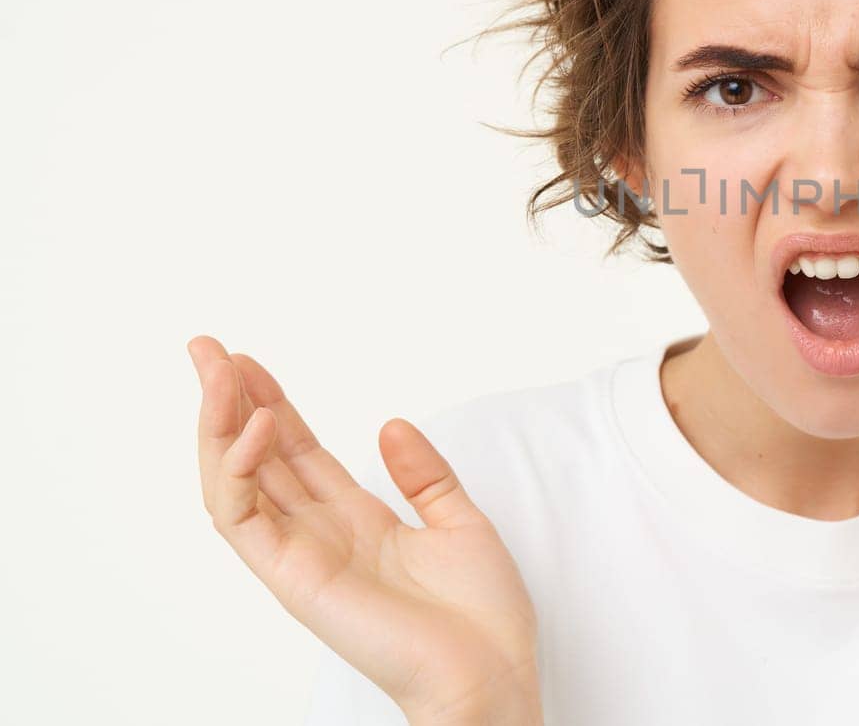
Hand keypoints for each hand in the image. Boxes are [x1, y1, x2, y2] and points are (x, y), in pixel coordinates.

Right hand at [188, 336, 542, 724]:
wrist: (490, 675)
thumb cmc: (482, 617)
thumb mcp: (460, 522)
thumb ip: (423, 475)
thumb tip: (390, 424)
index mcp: (356, 521)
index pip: (296, 452)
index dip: (270, 404)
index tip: (247, 359)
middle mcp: (319, 536)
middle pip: (256, 457)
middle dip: (228, 401)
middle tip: (205, 346)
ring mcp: (300, 558)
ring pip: (234, 482)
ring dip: (218, 424)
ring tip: (216, 369)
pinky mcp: (293, 579)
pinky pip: (243, 521)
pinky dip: (237, 471)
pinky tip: (253, 427)